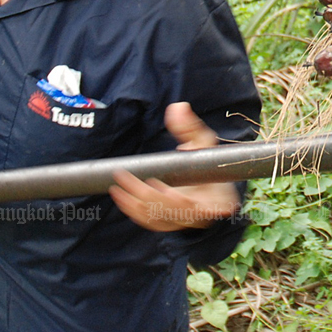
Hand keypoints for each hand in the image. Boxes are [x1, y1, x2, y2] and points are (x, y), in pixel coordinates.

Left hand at [110, 102, 239, 231]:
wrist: (212, 181)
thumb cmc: (209, 162)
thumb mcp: (204, 143)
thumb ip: (190, 127)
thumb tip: (178, 108)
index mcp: (214, 200)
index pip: (190, 204)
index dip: (171, 198)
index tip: (155, 184)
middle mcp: (199, 216)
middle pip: (167, 211)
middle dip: (142, 195)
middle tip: (122, 177)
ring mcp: (184, 222)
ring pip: (156, 219)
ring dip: (134, 206)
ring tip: (117, 189)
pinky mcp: (171, 223)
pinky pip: (151, 222)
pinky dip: (135, 212)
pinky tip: (122, 199)